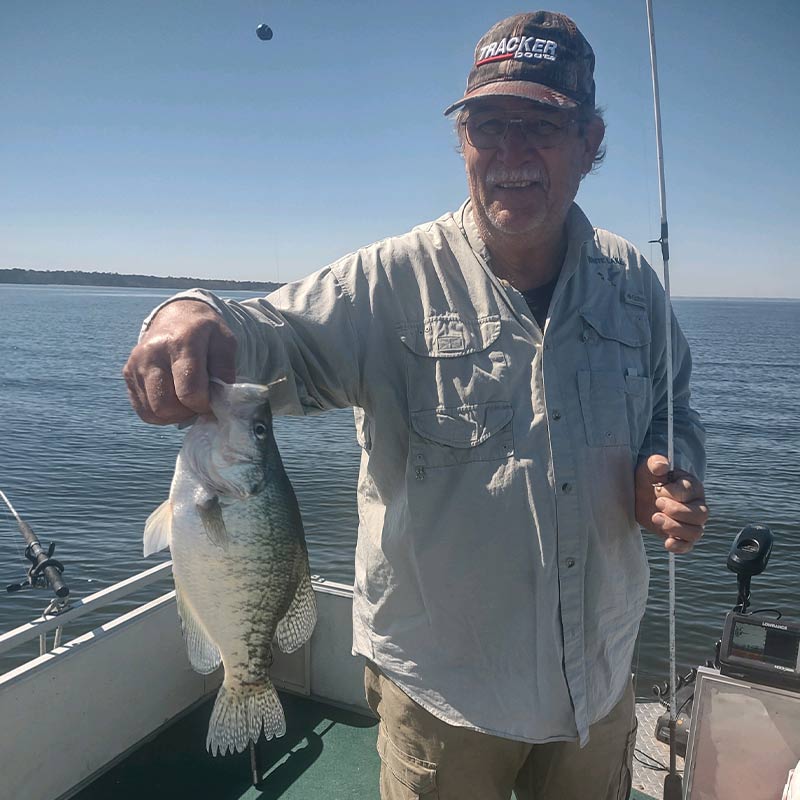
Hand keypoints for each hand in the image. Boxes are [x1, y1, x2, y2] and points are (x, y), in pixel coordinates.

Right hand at [122, 300, 235, 424]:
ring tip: (188, 400)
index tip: (213, 400)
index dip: (204, 405)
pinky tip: (174, 400)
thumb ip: (225, 371)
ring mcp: (136, 364)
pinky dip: (161, 414)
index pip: (189, 391)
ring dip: (175, 415)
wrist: (177, 316)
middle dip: (187, 412)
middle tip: (200, 403)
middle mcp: (152, 353)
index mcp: (181, 343)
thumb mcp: (226, 342)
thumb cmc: (206, 334)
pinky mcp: (127, 374)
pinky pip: (143, 411)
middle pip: (165, 406)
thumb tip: (219, 400)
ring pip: (153, 412)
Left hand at [635, 454, 708, 553]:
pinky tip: (667, 542)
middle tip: (657, 504)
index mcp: (691, 486)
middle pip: (700, 515)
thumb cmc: (649, 478)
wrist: (641, 493)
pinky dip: (679, 546)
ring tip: (656, 518)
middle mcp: (697, 505)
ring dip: (675, 528)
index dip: (672, 493)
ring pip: (696, 532)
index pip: (689, 492)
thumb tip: (662, 465)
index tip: (657, 490)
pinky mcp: (680, 534)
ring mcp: (691, 522)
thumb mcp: (649, 467)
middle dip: (676, 512)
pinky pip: (688, 545)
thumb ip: (656, 463)